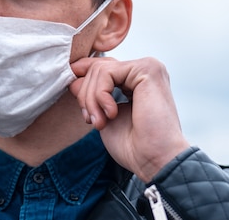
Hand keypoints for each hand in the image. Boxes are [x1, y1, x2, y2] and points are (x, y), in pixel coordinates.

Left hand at [69, 56, 189, 182]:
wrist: (155, 161)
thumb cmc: (134, 146)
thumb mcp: (104, 115)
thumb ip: (91, 94)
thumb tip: (73, 76)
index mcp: (136, 80)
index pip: (102, 68)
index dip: (83, 80)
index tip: (76, 99)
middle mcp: (144, 70)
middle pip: (97, 68)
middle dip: (86, 96)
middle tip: (91, 120)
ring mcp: (147, 67)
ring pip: (99, 70)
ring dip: (91, 100)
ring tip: (100, 122)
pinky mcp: (147, 69)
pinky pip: (106, 73)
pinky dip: (100, 95)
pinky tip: (111, 114)